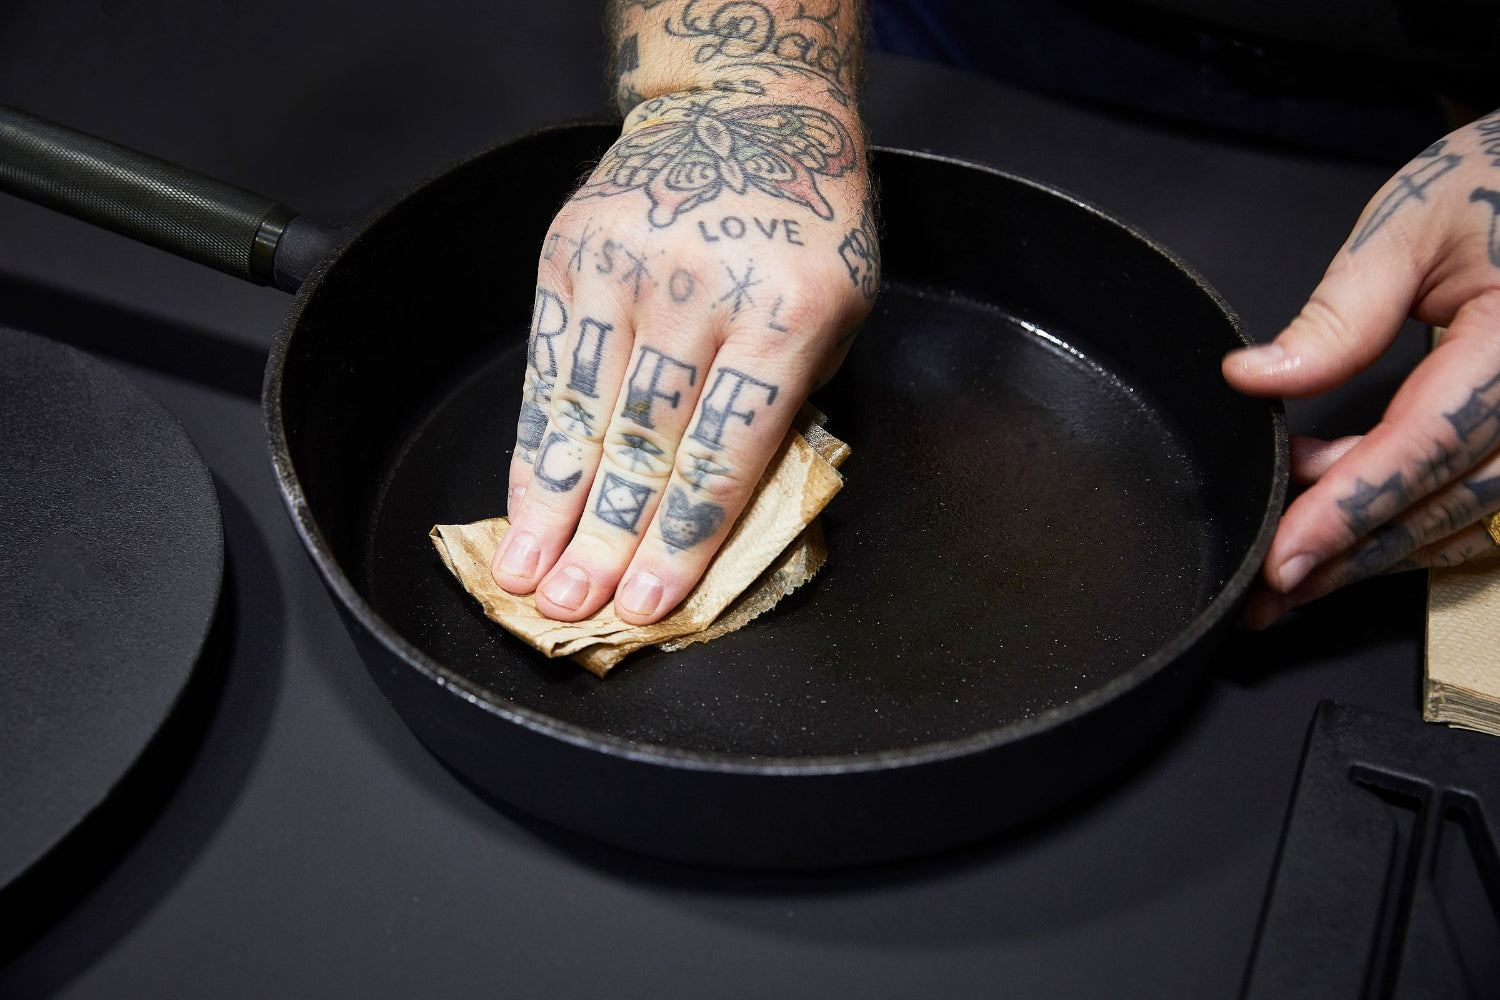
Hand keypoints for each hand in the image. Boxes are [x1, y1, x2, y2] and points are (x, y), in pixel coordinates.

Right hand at [491, 91, 876, 623]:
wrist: (745, 111)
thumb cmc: (806, 227)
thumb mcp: (839, 313)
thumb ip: (785, 404)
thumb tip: (717, 510)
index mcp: (789, 311)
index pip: (728, 450)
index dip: (683, 537)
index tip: (648, 603)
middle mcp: (703, 289)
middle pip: (646, 441)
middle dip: (606, 538)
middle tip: (573, 611)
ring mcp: (628, 268)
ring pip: (584, 412)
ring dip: (553, 506)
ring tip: (527, 579)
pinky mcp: (570, 254)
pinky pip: (545, 369)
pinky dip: (532, 444)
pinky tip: (521, 502)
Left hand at [1223, 110, 1499, 626]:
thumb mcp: (1415, 222)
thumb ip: (1343, 310)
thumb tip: (1257, 377)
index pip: (1425, 448)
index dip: (1348, 510)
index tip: (1283, 558)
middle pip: (1445, 507)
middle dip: (1348, 555)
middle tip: (1264, 590)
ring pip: (1464, 521)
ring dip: (1372, 547)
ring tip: (1284, 562)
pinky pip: (1481, 504)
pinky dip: (1408, 519)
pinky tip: (1338, 511)